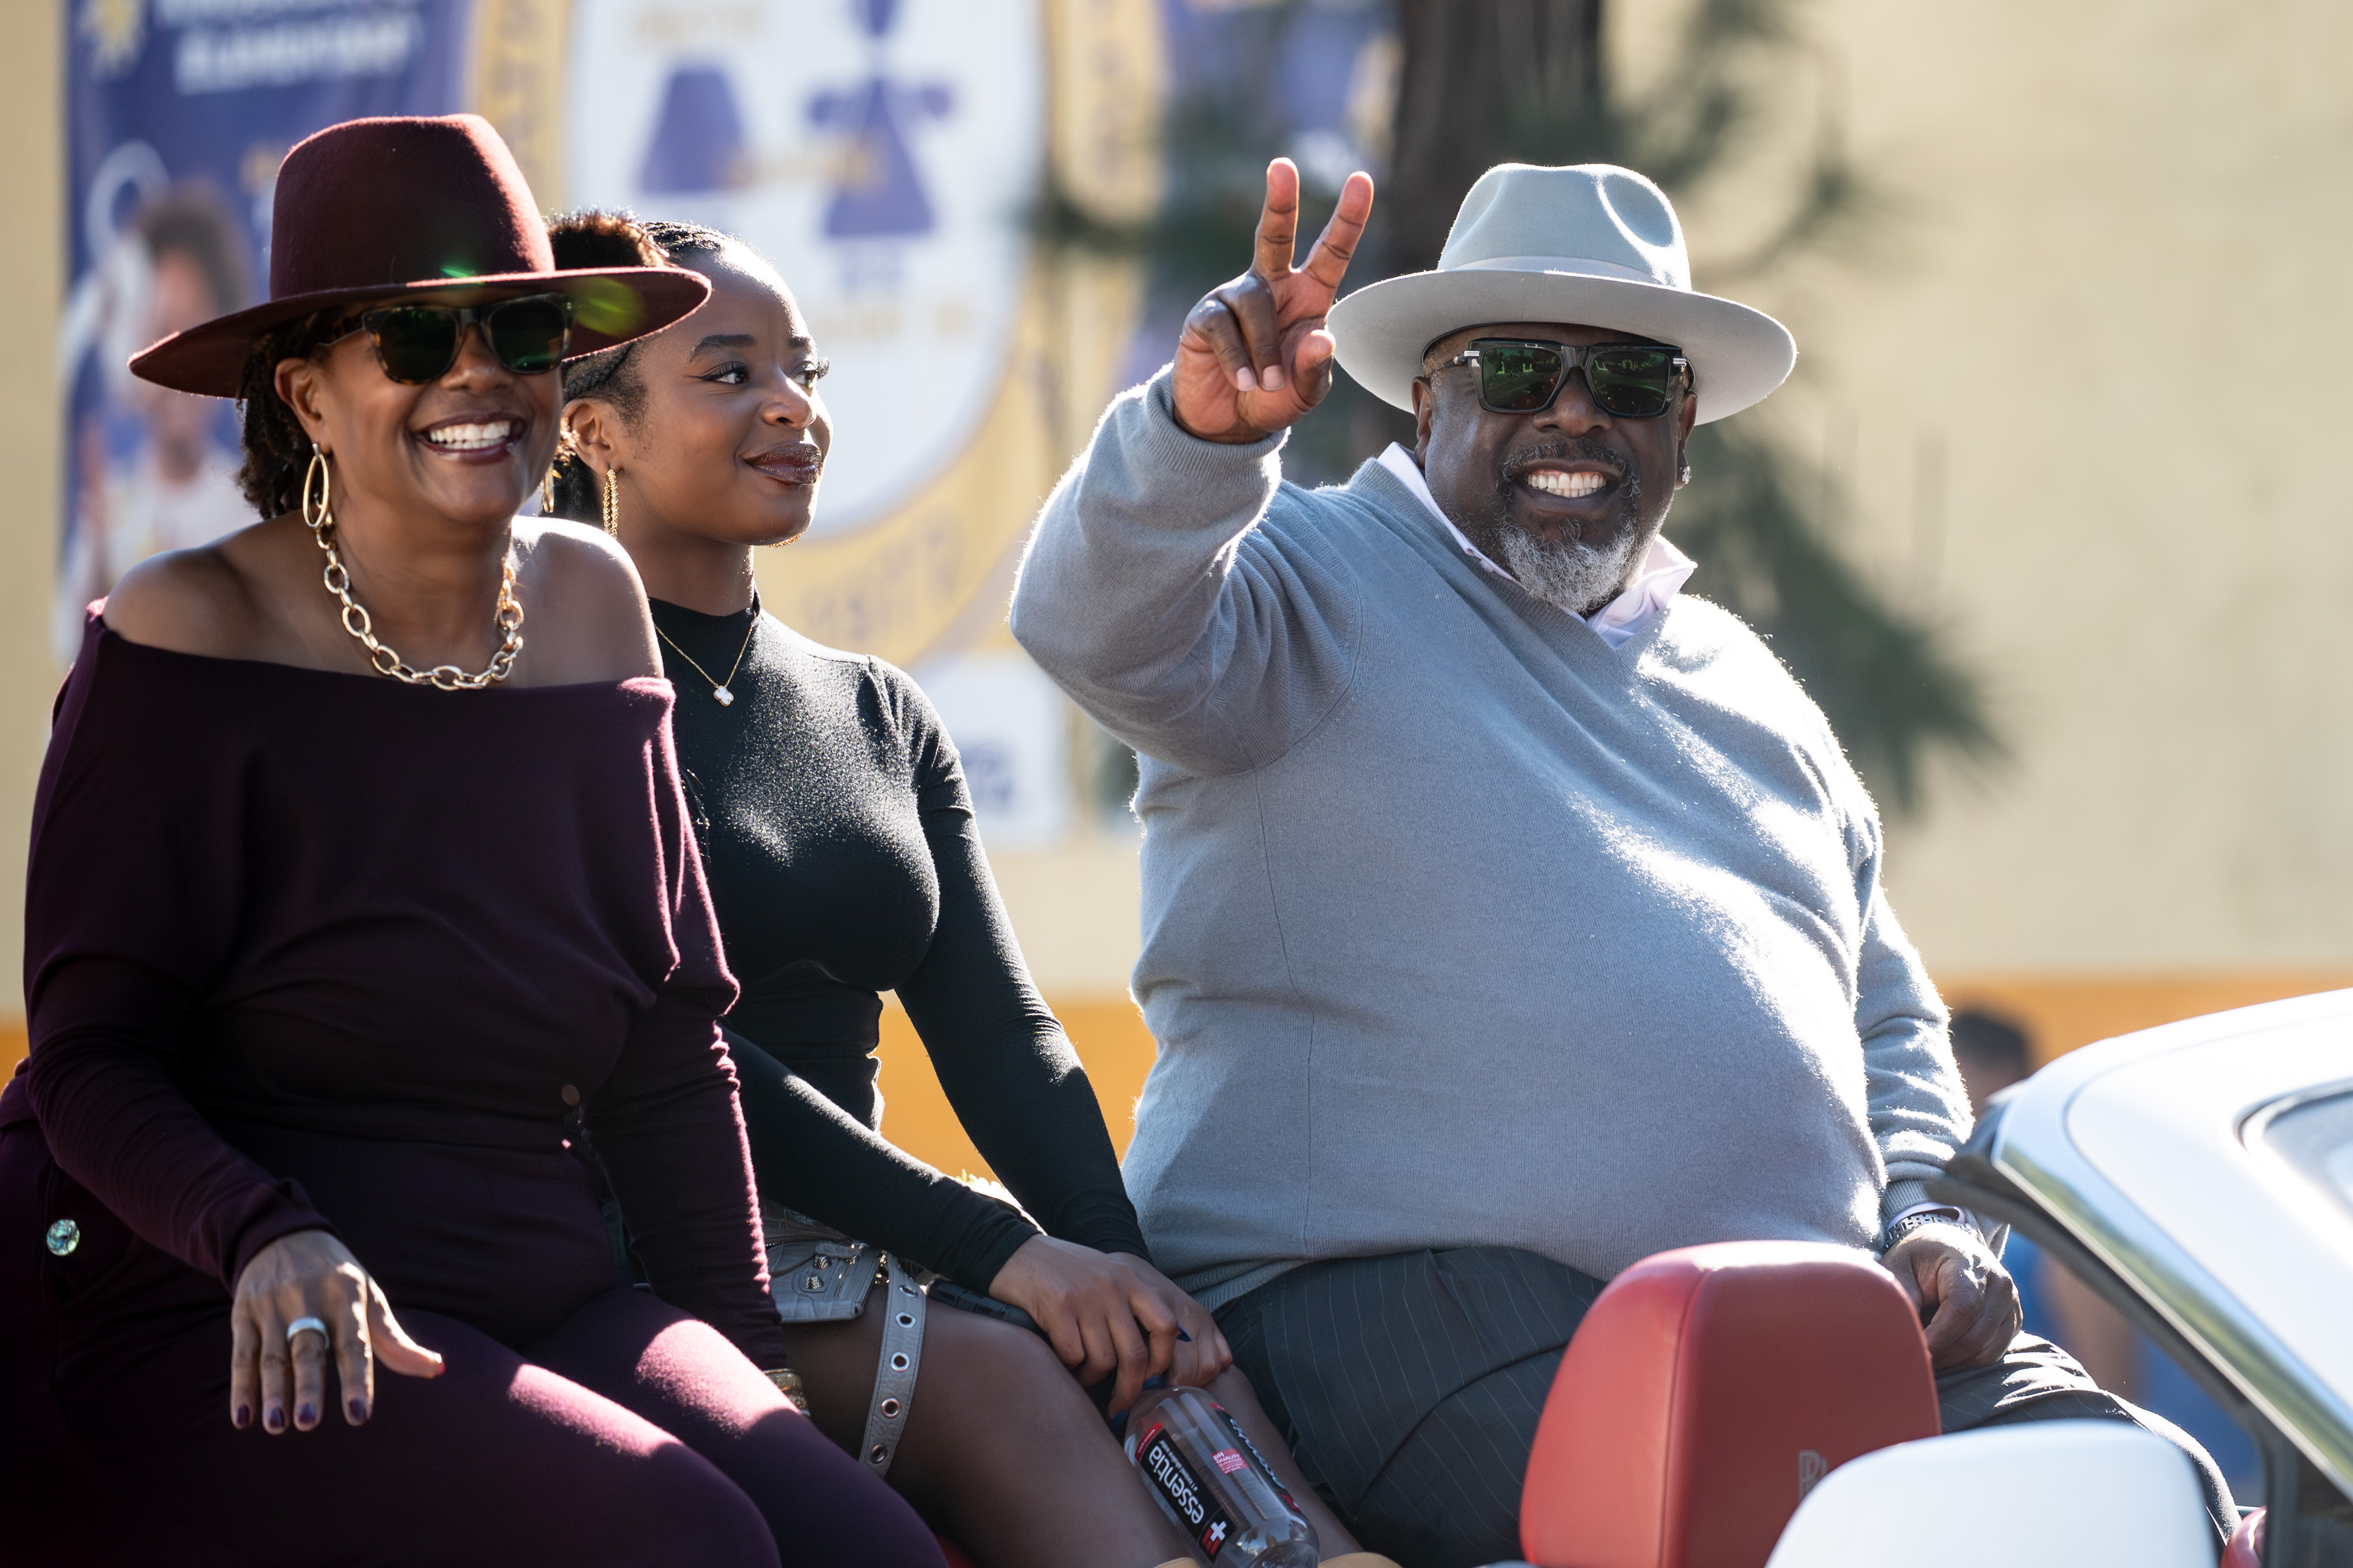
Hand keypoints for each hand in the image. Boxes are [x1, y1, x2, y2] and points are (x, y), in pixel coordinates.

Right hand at [230, 1228, 443, 1433]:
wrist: (281, 1234)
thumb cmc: (335, 1277)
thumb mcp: (368, 1297)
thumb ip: (394, 1339)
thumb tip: (437, 1369)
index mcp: (347, 1295)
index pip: (354, 1344)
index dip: (357, 1380)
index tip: (358, 1416)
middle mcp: (309, 1299)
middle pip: (309, 1349)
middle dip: (308, 1386)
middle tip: (309, 1423)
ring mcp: (273, 1305)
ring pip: (273, 1355)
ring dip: (273, 1392)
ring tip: (277, 1425)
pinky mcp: (244, 1311)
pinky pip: (242, 1353)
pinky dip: (241, 1387)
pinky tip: (242, 1417)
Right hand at [985, 1236, 1218, 1413]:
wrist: (1015, 1252)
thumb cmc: (1060, 1271)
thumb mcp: (1103, 1275)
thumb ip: (1126, 1304)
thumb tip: (1145, 1357)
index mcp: (1129, 1279)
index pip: (1166, 1325)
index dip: (1163, 1358)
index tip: (1151, 1377)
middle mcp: (1112, 1287)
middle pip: (1135, 1354)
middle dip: (1129, 1389)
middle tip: (1120, 1405)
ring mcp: (1086, 1296)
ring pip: (1104, 1362)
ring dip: (1092, 1379)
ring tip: (1082, 1375)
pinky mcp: (1058, 1307)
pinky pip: (1074, 1357)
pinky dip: (1070, 1368)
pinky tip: (1062, 1361)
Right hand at [1172, 158, 1374, 443]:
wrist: (1227, 425)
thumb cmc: (1275, 398)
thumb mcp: (1306, 392)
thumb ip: (1316, 369)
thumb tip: (1322, 337)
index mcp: (1308, 296)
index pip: (1331, 253)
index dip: (1348, 219)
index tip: (1363, 181)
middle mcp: (1272, 286)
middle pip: (1275, 236)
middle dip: (1280, 202)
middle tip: (1282, 167)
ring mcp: (1234, 298)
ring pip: (1254, 303)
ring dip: (1265, 349)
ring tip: (1264, 383)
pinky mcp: (1204, 317)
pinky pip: (1223, 327)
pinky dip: (1237, 359)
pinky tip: (1241, 381)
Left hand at [1880, 1224, 2019, 1371]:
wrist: (1948, 1246)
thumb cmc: (1920, 1259)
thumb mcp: (1900, 1268)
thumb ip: (1902, 1300)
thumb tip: (1902, 1336)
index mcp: (1969, 1263)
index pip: (1962, 1309)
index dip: (1939, 1338)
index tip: (1917, 1352)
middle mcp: (1998, 1283)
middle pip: (1977, 1335)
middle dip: (1944, 1354)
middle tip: (1917, 1361)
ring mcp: (2010, 1303)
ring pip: (1988, 1350)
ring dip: (1956, 1361)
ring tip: (1930, 1356)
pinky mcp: (2012, 1320)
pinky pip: (1994, 1352)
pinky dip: (1969, 1359)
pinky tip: (1947, 1352)